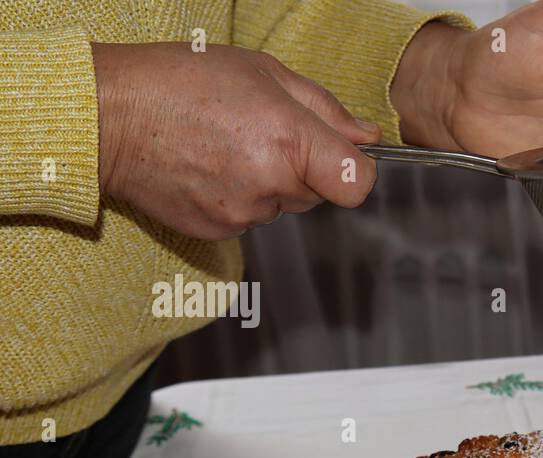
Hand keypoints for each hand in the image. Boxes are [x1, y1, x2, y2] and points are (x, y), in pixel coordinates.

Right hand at [93, 43, 379, 239]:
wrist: (107, 117)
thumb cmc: (181, 82)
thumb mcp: (262, 71)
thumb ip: (324, 108)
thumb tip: (366, 136)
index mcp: (289, 139)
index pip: (358, 183)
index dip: (356, 169)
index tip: (342, 157)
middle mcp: (270, 183)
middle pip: (319, 193)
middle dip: (302, 168)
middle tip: (259, 133)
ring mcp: (244, 213)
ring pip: (283, 206)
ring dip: (269, 183)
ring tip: (226, 146)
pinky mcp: (219, 231)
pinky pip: (251, 218)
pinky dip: (239, 197)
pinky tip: (209, 168)